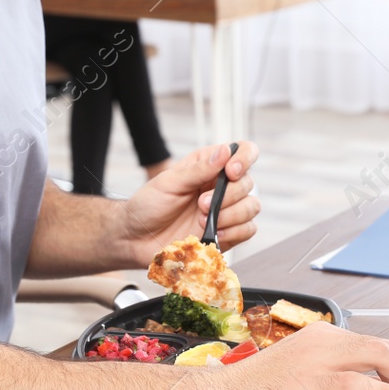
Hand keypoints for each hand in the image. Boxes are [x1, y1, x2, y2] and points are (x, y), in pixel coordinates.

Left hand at [116, 141, 259, 267]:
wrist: (136, 238)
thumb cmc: (149, 205)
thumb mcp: (169, 182)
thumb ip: (198, 169)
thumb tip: (225, 151)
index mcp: (209, 165)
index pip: (243, 151)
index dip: (244, 158)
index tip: (230, 172)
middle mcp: (221, 186)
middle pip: (248, 183)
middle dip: (227, 196)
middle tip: (200, 204)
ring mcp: (226, 210)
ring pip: (252, 207)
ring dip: (230, 216)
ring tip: (201, 221)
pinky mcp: (227, 233)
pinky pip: (248, 230)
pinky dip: (234, 232)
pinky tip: (213, 234)